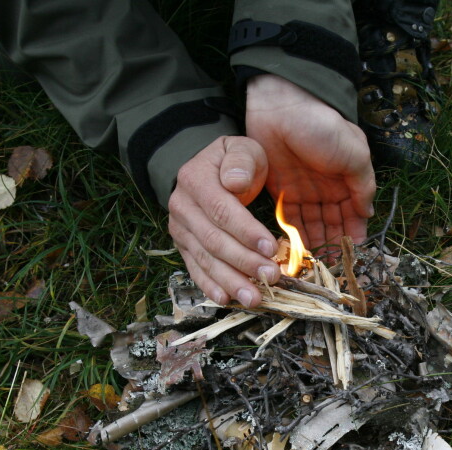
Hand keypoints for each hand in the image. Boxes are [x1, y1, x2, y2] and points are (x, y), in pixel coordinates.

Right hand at [168, 135, 280, 307]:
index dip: (246, 231)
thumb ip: (241, 160)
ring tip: (255, 298)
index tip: (271, 248)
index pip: (221, 210)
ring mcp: (180, 229)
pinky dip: (211, 286)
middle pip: (213, 240)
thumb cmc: (235, 162)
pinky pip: (195, 269)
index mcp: (195, 179)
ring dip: (231, 281)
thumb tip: (235, 181)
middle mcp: (182, 206)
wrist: (208, 170)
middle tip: (271, 277)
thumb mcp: (242, 148)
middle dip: (244, 262)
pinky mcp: (184, 247)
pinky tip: (227, 299)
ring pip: (205, 259)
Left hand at [245, 74, 375, 251]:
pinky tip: (296, 250)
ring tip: (314, 265)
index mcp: (349, 180)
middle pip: (333, 224)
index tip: (354, 258)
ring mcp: (305, 191)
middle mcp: (328, 189)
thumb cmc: (323, 126)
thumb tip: (369, 213)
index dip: (355, 235)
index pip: (355, 216)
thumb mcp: (355, 153)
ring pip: (312, 226)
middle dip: (333, 246)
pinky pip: (290, 219)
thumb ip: (363, 185)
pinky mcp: (282, 191)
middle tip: (331, 268)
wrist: (282, 106)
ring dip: (314, 244)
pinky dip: (294, 235)